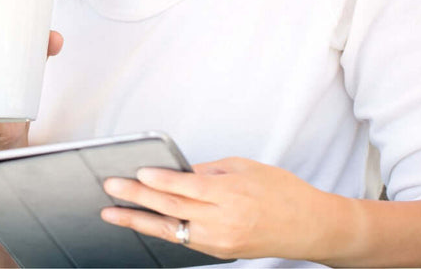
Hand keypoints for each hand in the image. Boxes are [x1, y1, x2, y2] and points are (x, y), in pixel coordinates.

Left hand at [101, 157, 332, 261]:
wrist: (310, 227)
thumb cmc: (281, 190)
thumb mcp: (245, 167)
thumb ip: (208, 171)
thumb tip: (176, 170)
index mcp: (231, 194)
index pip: (185, 188)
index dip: (158, 180)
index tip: (135, 171)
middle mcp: (223, 221)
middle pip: (172, 208)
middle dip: (137, 198)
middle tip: (110, 188)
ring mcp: (220, 242)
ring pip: (171, 230)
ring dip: (139, 221)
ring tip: (112, 213)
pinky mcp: (220, 253)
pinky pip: (183, 240)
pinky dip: (161, 230)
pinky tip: (142, 222)